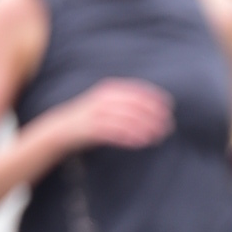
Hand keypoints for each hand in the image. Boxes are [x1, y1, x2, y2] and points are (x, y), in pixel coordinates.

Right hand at [59, 78, 173, 151]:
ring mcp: (97, 113)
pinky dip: (130, 137)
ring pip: (127, 120)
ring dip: (145, 128)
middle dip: (154, 115)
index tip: (170, 107)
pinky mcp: (92, 129)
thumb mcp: (107, 103)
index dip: (155, 98)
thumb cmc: (90, 117)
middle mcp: (104, 99)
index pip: (137, 91)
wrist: (61, 128)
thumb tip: (154, 109)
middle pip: (135, 105)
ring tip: (158, 137)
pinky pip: (115, 133)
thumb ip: (126, 102)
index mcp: (109, 89)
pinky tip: (141, 142)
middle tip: (168, 126)